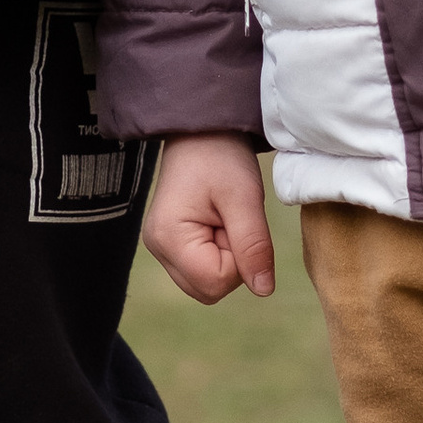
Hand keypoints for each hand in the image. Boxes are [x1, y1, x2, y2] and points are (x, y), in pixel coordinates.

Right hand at [143, 134, 276, 303]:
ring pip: (208, 284)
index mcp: (169, 238)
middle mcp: (158, 250)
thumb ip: (253, 246)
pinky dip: (218, 254)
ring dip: (227, 258)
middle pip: (210, 289)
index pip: (216, 282)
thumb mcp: (244, 198)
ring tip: (224, 219)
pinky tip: (217, 224)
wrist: (202, 132)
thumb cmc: (220, 156)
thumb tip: (264, 290)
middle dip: (233, 261)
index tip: (237, 221)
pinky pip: (203, 270)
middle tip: (231, 219)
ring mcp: (162, 250)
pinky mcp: (171, 247)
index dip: (240, 259)